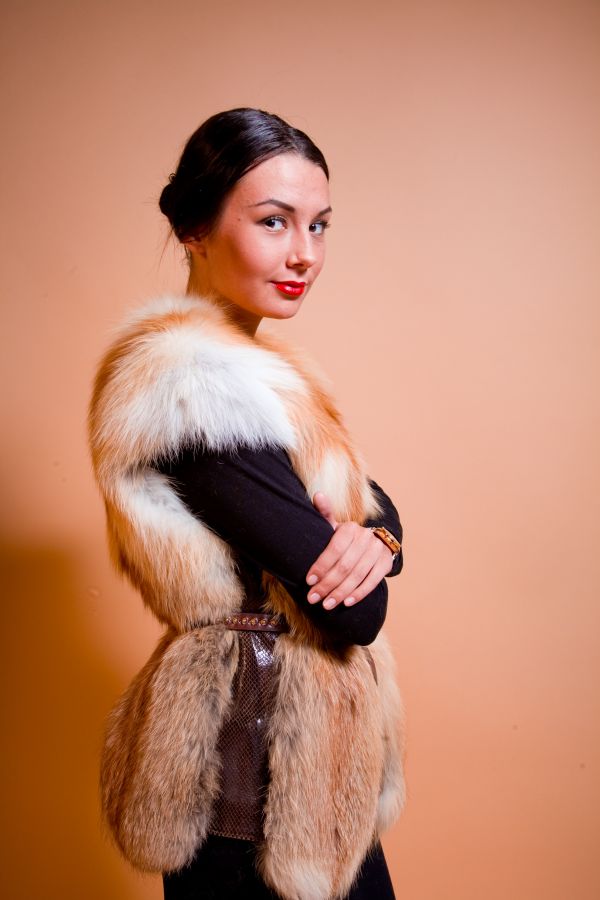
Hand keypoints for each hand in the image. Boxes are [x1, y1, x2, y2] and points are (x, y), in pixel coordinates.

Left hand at [307, 492, 393, 609]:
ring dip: (340, 592)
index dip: (321, 566)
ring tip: (326, 604)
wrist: (376, 540)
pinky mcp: (385, 564)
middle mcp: (365, 538)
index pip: (334, 549)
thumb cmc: (347, 537)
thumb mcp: (335, 526)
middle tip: (313, 598)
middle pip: (344, 566)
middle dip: (327, 584)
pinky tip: (346, 602)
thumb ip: (325, 513)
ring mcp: (377, 551)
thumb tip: (317, 495)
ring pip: (357, 575)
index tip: (309, 581)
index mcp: (350, 528)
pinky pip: (372, 581)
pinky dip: (359, 593)